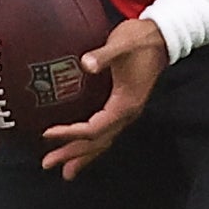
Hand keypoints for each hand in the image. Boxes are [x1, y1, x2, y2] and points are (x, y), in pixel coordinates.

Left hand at [40, 17, 165, 178]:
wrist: (160, 38)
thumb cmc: (140, 41)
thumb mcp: (121, 44)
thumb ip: (104, 55)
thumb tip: (87, 63)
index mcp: (125, 104)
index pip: (94, 128)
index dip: (71, 133)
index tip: (48, 133)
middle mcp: (126, 114)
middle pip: (97, 142)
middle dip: (73, 154)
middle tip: (48, 163)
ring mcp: (125, 113)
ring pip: (102, 142)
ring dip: (82, 156)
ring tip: (65, 171)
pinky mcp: (122, 107)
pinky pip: (105, 132)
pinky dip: (91, 145)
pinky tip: (81, 149)